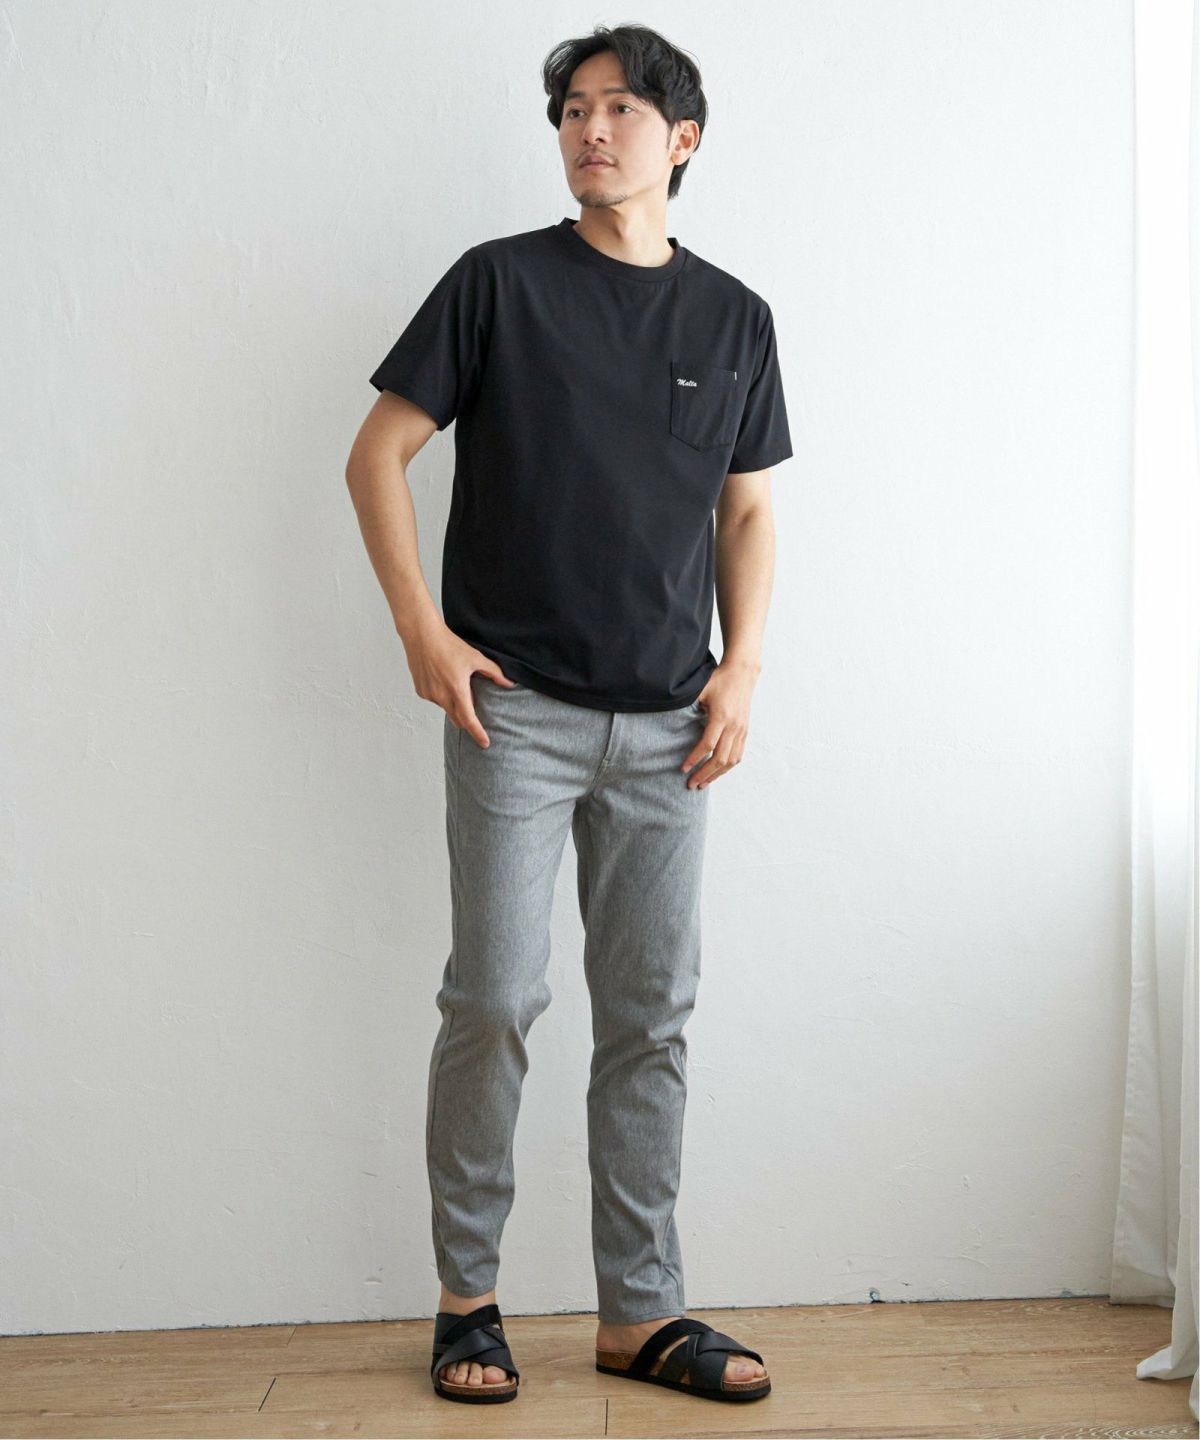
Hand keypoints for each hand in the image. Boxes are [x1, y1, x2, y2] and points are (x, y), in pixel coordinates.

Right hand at [404, 620, 516, 748]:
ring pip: (447, 708)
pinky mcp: (421, 691)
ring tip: (456, 683)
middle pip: (458, 719)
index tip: (485, 743)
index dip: (478, 733)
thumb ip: (493, 672)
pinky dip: (442, 696)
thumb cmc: (449, 645)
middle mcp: (441, 696)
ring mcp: (429, 695)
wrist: (422, 636)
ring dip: (454, 704)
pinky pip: (436, 700)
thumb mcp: (475, 657)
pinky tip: (443, 679)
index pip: (469, 719)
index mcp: (457, 690)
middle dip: (467, 720)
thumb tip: (509, 684)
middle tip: (475, 712)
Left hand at [681, 660, 758, 789]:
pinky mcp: (745, 731)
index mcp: (721, 717)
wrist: (742, 673)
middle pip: (720, 758)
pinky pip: (738, 755)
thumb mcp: (700, 690)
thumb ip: (688, 706)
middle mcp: (734, 726)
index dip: (695, 759)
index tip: (683, 769)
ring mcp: (741, 730)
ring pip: (731, 761)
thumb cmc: (718, 680)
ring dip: (717, 775)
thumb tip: (670, 721)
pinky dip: (727, 767)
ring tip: (703, 784)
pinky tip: (716, 772)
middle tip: (691, 785)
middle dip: (705, 774)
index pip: (707, 745)